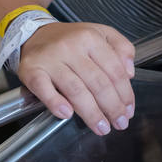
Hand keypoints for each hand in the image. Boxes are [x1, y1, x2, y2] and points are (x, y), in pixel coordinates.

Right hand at [16, 21, 135, 135]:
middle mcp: (71, 47)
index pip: (114, 70)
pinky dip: (55, 103)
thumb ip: (122, 48)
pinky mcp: (31, 70)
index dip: (125, 93)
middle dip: (112, 107)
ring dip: (91, 113)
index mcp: (91, 38)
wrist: (35, 34)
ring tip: (101, 128)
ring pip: (75, 90)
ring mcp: (50, 59)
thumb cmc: (72, 39)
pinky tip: (67, 115)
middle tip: (119, 124)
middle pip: (98, 82)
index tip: (129, 110)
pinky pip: (43, 89)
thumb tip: (130, 73)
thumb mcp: (102, 33)